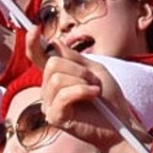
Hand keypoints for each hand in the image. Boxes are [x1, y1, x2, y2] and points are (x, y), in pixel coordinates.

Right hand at [29, 27, 149, 152]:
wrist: (120, 124)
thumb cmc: (109, 99)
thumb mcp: (94, 70)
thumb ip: (74, 58)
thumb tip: (53, 43)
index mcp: (57, 77)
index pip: (38, 58)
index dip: (32, 43)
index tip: (35, 29)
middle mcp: (49, 90)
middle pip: (52, 63)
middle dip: (77, 68)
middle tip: (93, 79)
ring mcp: (49, 105)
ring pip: (56, 78)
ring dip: (81, 81)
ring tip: (95, 90)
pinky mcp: (54, 117)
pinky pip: (62, 94)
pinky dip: (82, 91)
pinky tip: (93, 96)